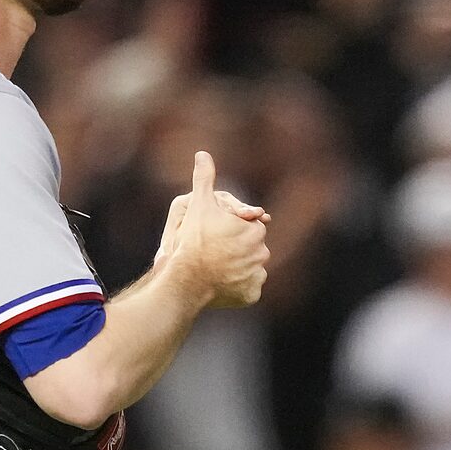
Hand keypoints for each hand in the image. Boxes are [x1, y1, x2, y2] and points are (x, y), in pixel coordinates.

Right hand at [168, 151, 269, 306]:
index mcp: (255, 229)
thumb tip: (202, 154)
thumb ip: (204, 179)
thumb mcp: (199, 205)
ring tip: (216, 268)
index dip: (231, 229)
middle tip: (214, 252)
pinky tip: (222, 284)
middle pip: (250, 248)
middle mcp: (262, 253)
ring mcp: (257, 276)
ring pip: (249, 269)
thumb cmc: (194, 240)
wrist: (189, 279)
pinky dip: (237, 288)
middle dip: (237, 249)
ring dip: (238, 268)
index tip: (215, 235)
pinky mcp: (251, 295)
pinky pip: (246, 289)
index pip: (249, 226)